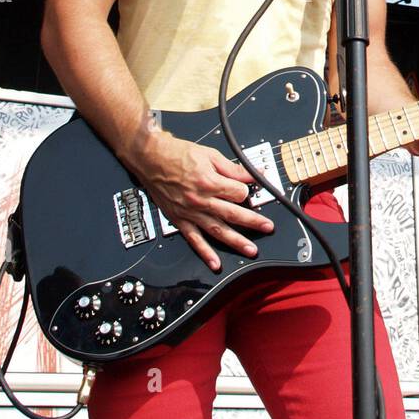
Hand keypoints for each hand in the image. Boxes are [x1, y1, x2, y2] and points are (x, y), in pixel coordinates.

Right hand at [133, 129, 273, 271]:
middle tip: (267, 228)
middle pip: (233, 214)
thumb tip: (253, 174)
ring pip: (217, 230)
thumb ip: (233, 169)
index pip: (238, 193)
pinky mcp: (180, 220)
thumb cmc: (177, 154)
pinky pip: (194, 240)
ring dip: (236, 242)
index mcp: (209, 182)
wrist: (151, 158)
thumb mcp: (210, 155)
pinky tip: (216, 263)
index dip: (246, 191)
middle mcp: (200, 200)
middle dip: (253, 222)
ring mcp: (190, 212)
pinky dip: (205, 253)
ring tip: (251, 250)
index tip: (250, 190)